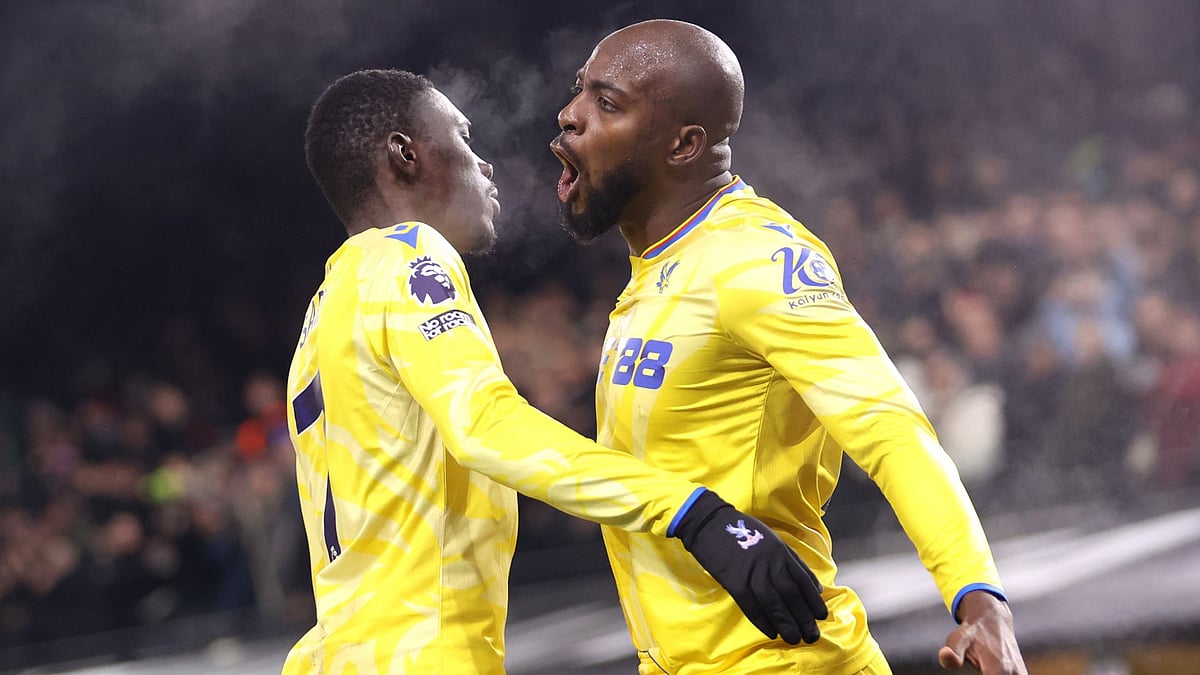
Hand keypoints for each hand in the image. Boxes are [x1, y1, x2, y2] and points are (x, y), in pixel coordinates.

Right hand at [672, 490, 827, 643]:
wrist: (710, 524)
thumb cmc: (743, 531)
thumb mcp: (773, 539)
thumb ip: (792, 561)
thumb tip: (813, 586)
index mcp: (781, 552)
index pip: (803, 580)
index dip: (813, 601)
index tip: (821, 616)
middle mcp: (770, 564)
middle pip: (791, 595)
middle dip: (803, 618)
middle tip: (812, 636)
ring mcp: (752, 574)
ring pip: (773, 604)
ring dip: (785, 624)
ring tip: (794, 639)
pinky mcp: (734, 582)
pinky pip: (751, 606)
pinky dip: (762, 621)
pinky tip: (771, 633)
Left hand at [938, 590, 1026, 673]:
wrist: (993, 618)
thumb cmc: (972, 631)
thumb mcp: (958, 639)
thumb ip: (953, 652)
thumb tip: (945, 656)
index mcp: (999, 668)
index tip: (979, 672)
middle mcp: (1013, 673)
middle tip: (980, 670)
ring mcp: (1020, 674)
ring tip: (984, 670)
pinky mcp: (1022, 674)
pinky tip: (989, 672)